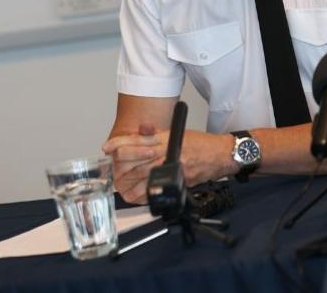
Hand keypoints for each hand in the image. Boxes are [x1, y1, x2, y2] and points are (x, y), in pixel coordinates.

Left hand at [102, 127, 233, 202]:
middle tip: (112, 168)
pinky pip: (157, 188)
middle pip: (136, 159)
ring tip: (120, 183)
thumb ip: (155, 135)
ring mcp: (173, 167)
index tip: (108, 147)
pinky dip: (144, 193)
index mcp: (164, 138)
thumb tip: (137, 134)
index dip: (119, 144)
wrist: (219, 154)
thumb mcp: (175, 132)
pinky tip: (135, 194)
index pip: (137, 140)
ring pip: (144, 175)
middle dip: (120, 165)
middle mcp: (167, 152)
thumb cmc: (199, 143)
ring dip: (129, 181)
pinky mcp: (178, 180)